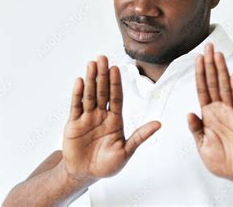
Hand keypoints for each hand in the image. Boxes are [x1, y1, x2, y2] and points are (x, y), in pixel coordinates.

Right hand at [62, 56, 160, 181]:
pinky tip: (80, 80)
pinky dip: (77, 93)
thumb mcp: (126, 151)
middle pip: (102, 91)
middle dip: (102, 75)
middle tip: (103, 58)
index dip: (116, 83)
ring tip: (92, 64)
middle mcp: (101, 115)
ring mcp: (87, 118)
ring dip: (90, 79)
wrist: (85, 175)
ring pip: (89, 95)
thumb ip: (140, 136)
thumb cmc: (107, 165)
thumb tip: (159, 123)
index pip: (116, 97)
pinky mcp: (74, 124)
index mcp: (115, 121)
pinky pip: (76, 106)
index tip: (116, 68)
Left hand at [187, 43, 232, 188]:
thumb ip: (196, 128)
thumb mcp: (202, 145)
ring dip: (222, 71)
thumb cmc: (221, 160)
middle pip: (213, 82)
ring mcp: (232, 113)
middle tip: (209, 46)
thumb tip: (189, 113)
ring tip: (219, 54)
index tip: (197, 58)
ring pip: (225, 87)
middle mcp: (220, 110)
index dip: (200, 73)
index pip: (202, 89)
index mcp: (208, 114)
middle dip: (211, 64)